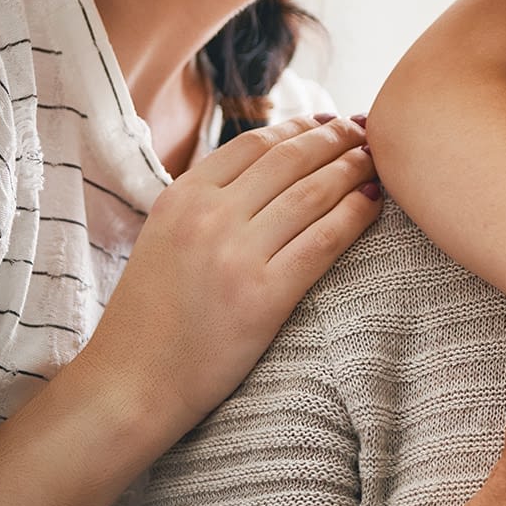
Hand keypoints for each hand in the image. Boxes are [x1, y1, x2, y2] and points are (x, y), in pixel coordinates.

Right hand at [72, 114, 380, 435]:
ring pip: (313, 193)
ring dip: (353, 169)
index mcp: (181, 197)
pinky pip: (324, 240)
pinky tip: (374, 202)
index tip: (328, 121)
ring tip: (375, 160)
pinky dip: (356, 214)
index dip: (300, 127)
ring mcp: (236, 255)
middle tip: (365, 131)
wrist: (129, 384)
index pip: (255, 143)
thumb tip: (268, 165)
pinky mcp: (263, 297)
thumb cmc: (150, 315)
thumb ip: (207, 201)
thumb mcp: (164, 237)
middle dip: (336, 139)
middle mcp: (208, 217)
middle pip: (291, 159)